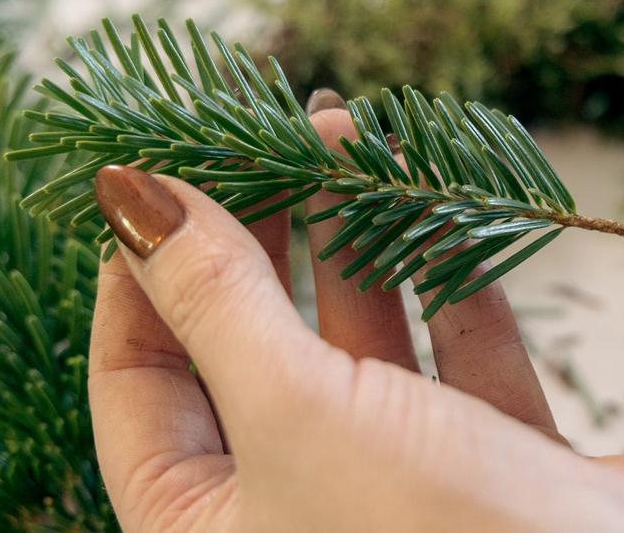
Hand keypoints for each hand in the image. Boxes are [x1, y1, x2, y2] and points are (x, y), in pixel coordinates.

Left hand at [88, 106, 623, 531]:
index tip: (170, 162)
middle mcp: (294, 505)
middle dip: (262, 232)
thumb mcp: (294, 410)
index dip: (143, 268)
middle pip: (250, 346)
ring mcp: (401, 485)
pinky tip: (442, 205)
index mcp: (207, 524)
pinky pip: (459, 357)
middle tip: (277, 131)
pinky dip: (452, 281)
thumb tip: (127, 192)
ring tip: (354, 135)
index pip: (136, 379)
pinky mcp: (497, 466)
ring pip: (358, 340)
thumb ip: (212, 298)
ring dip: (356, 238)